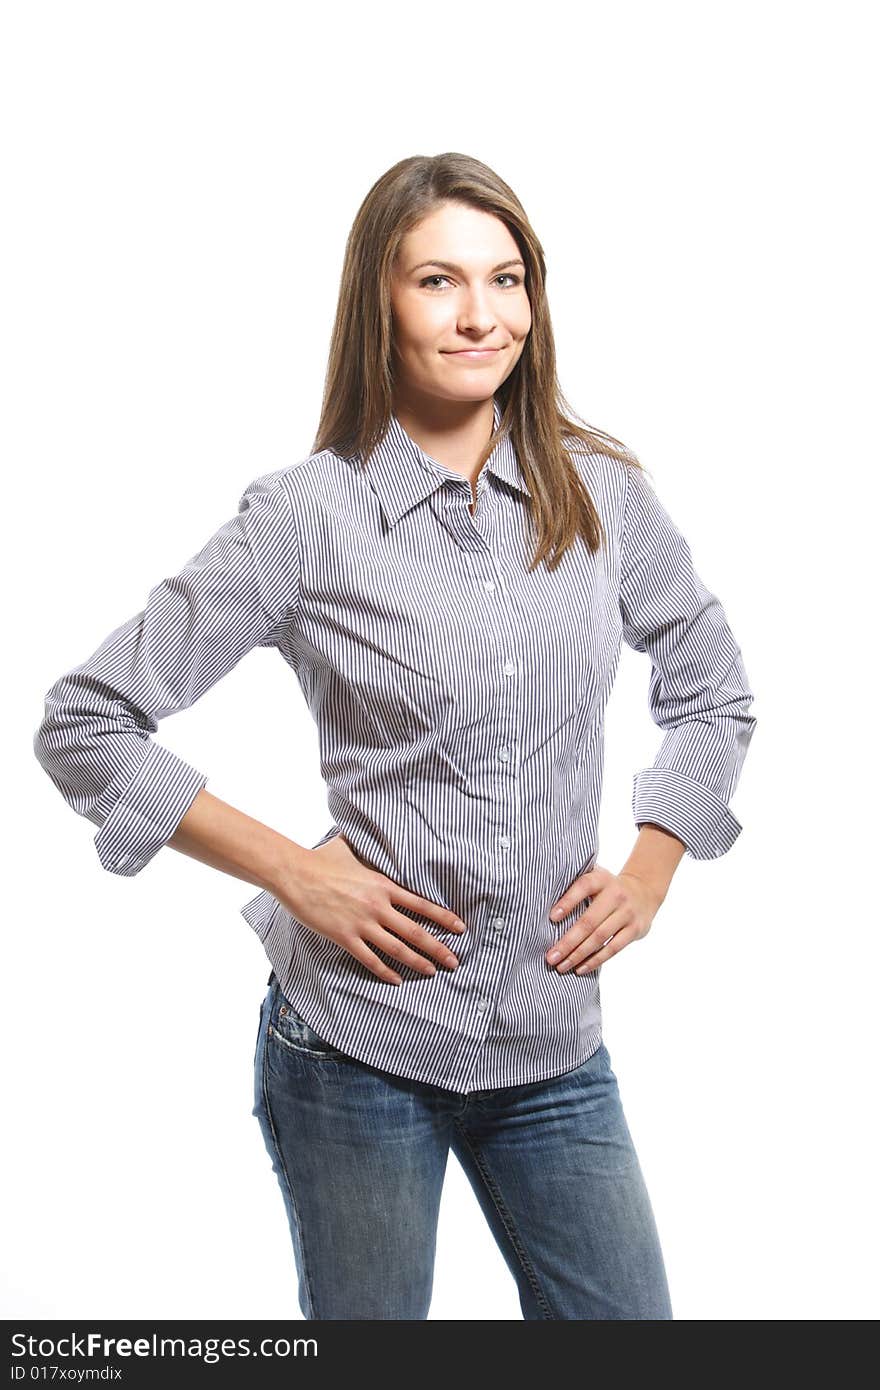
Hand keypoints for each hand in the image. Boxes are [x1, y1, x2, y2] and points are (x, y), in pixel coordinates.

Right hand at [278, 833, 465, 986]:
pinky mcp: (344, 937)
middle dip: (438, 948)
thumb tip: (374, 835)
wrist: (295, 873)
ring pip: (397, 949)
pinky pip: (370, 959)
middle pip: (415, 931)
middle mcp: (378, 906)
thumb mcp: (352, 849)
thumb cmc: (322, 859)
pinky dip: (385, 972)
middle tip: (455, 961)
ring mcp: (361, 923)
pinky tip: (396, 980)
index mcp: (383, 885)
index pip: (422, 904)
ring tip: (433, 972)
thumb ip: (369, 850)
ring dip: (418, 962)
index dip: (443, 918)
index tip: (460, 928)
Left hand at [545, 865, 663, 974]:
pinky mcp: (635, 929)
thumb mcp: (595, 877)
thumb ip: (574, 884)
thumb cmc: (606, 888)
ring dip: (578, 954)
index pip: (583, 887)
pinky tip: (580, 968)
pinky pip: (613, 948)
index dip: (567, 902)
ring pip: (599, 938)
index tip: (551, 918)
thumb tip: (539, 901)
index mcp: (601, 879)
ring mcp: (627, 913)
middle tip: (551, 957)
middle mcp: (616, 895)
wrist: (644, 891)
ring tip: (561, 966)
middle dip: (568, 941)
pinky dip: (595, 960)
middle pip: (589, 921)